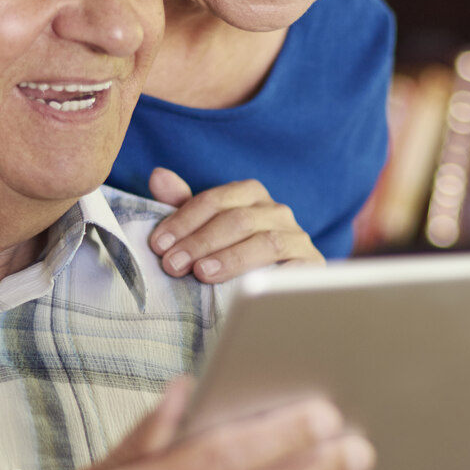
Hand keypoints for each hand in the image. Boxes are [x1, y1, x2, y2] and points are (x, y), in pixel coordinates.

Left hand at [147, 168, 323, 282]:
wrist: (275, 294)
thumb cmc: (232, 258)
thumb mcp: (204, 232)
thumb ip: (183, 206)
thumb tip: (158, 175)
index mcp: (250, 195)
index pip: (214, 201)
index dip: (183, 221)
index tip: (158, 244)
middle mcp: (277, 211)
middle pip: (237, 219)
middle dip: (200, 242)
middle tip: (173, 264)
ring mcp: (297, 237)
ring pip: (265, 241)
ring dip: (229, 258)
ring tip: (202, 273)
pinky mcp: (311, 266)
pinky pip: (291, 269)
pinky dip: (268, 276)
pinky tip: (245, 289)